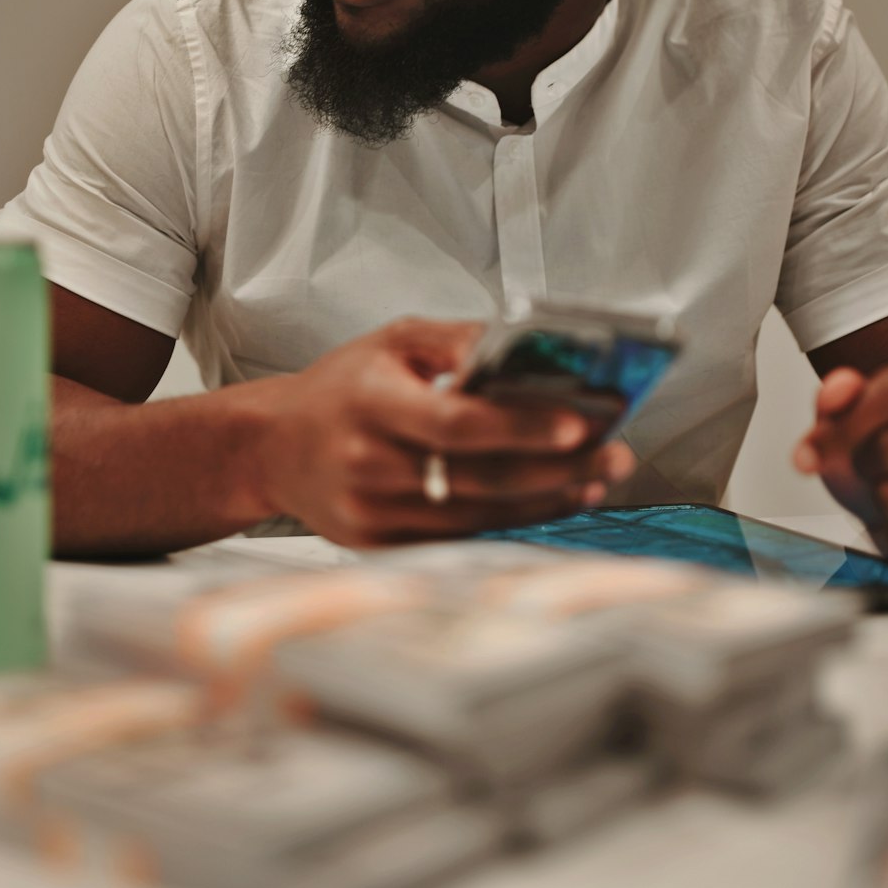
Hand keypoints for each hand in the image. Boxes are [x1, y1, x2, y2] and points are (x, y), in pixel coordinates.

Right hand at [250, 317, 634, 546]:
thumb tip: (530, 349)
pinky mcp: (382, 546)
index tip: (580, 423)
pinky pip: (464, 537)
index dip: (521, 427)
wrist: (272, 448)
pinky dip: (517, 520)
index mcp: (370, 404)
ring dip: (550, 497)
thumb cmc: (340, 388)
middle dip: (560, 467)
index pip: (456, 423)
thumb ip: (458, 342)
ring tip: (602, 475)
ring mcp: (373, 514)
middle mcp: (369, 465)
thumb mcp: (392, 341)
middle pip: (481, 477)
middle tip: (616, 452)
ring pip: (480, 514)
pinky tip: (559, 501)